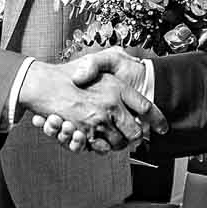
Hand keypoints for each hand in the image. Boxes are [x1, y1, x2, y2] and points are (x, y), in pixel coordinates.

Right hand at [18, 54, 161, 151]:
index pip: (147, 108)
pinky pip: (100, 147)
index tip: (163, 128)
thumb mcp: (99, 59)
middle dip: (136, 137)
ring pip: (118, 143)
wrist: (43, 84)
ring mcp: (98, 120)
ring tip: (115, 138)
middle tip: (134, 136)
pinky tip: (98, 139)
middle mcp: (111, 105)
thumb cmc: (70, 71)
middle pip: (135, 132)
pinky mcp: (84, 132)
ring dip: (118, 143)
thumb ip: (117, 61)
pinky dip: (101, 146)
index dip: (158, 120)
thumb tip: (135, 68)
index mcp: (118, 87)